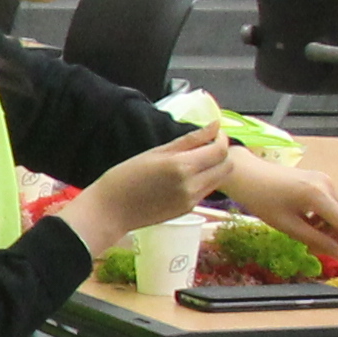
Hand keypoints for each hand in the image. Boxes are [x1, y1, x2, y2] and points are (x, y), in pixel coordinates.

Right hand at [75, 128, 231, 248]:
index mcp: (182, 166)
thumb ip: (189, 139)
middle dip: (223, 152)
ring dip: (216, 166)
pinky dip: (205, 179)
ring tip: (198, 159)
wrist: (110, 211)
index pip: (220, 150)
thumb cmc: (125, 176)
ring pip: (220, 179)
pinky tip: (186, 175)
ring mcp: (192, 199)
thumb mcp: (155, 152)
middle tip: (208, 144)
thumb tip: (215, 126)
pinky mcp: (188, 209)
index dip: (222, 138)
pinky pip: (206, 190)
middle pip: (227, 166)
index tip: (214, 132)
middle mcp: (192, 185)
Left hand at [221, 147, 337, 261]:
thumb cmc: (261, 200)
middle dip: (335, 238)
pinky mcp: (320, 180)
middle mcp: (328, 185)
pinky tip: (306, 222)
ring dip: (328, 229)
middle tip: (314, 250)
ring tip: (306, 236)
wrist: (247, 174)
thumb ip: (315, 240)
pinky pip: (330, 205)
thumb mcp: (287, 225)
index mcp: (319, 195)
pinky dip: (323, 218)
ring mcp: (325, 180)